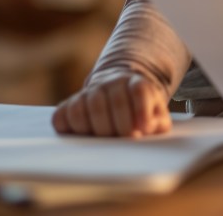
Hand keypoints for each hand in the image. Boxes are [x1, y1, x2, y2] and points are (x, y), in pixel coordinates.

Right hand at [52, 70, 172, 137]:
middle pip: (115, 101)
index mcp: (136, 83)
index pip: (139, 90)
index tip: (143, 130)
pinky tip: (84, 136)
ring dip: (99, 129)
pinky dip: (71, 127)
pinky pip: (64, 114)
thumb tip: (148, 128)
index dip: (142, 110)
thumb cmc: (139, 111)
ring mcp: (90, 91)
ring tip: (108, 141)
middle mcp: (112, 82)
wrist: (117, 92)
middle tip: (126, 139)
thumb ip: (158, 122)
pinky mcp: (71, 103)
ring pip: (89, 105)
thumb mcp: (156, 114)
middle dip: (122, 126)